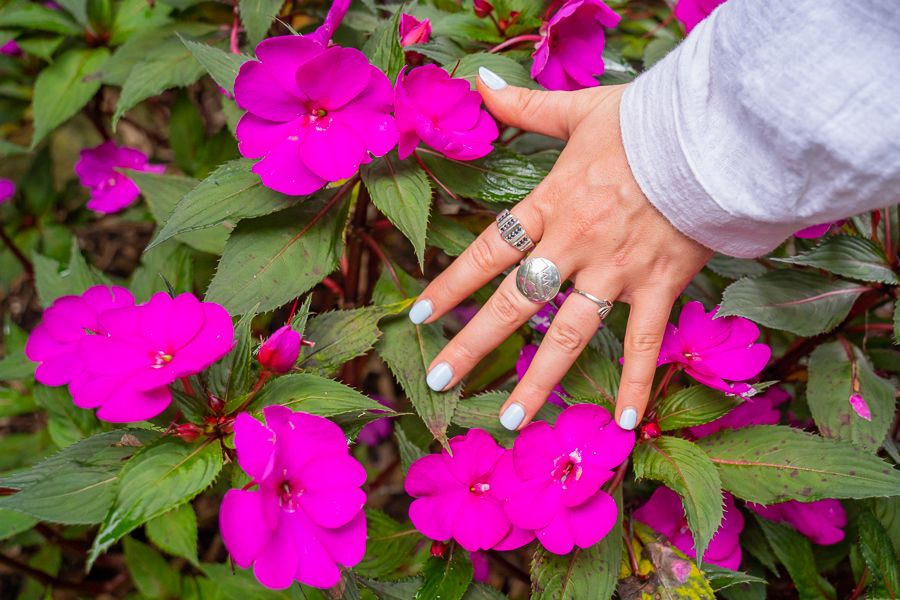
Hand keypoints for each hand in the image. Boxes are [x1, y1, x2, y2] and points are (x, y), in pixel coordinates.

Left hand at [410, 69, 712, 430]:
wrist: (715, 133)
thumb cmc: (645, 122)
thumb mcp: (578, 111)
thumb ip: (524, 106)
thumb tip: (479, 81)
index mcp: (550, 205)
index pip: (487, 252)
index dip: (450, 285)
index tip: (420, 314)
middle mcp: (574, 246)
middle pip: (515, 303)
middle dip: (474, 343)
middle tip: (440, 378)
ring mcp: (616, 272)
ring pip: (569, 336)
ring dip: (538, 380)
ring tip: (510, 421)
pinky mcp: (659, 286)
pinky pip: (644, 342)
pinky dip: (635, 383)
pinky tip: (622, 424)